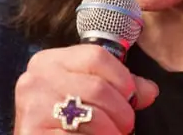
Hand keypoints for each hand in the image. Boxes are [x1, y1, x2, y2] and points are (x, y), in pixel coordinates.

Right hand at [14, 44, 158, 133]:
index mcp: (50, 61)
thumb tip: (150, 91)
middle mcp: (36, 79)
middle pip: (98, 87)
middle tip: (125, 125)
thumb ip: (116, 86)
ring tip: (113, 134)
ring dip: (111, 131)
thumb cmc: (62, 117)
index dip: (122, 77)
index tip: (131, 96)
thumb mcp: (85, 92)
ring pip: (93, 116)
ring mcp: (33, 107)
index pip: (96, 56)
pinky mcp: (33, 132)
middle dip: (121, 111)